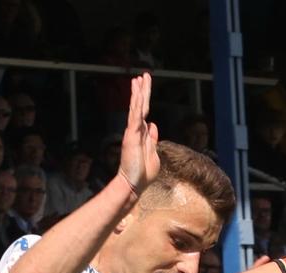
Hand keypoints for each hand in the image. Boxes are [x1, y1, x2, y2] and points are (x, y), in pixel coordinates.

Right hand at [119, 73, 160, 193]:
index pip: (144, 112)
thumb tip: (153, 125)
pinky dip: (136, 107)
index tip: (144, 85)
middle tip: (143, 75)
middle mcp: (137, 130)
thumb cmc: (143, 172)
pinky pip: (135, 118)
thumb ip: (152, 138)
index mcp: (143, 133)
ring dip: (138, 94)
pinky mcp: (131, 137)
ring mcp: (133, 133)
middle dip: (142, 90)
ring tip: (139, 79)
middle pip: (141, 106)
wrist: (134, 183)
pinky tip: (137, 95)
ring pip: (137, 109)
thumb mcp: (153, 152)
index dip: (145, 98)